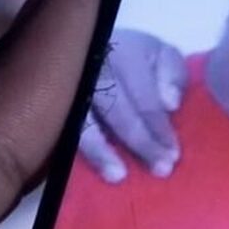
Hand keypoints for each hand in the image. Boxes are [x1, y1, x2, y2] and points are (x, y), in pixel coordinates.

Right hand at [80, 29, 185, 181]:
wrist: (92, 51)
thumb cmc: (135, 59)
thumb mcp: (160, 56)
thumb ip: (173, 74)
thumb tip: (170, 104)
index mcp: (124, 52)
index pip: (143, 96)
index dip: (159, 127)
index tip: (173, 155)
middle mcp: (94, 66)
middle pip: (116, 109)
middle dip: (139, 142)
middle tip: (160, 170)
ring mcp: (69, 84)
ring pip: (83, 121)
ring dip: (100, 151)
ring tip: (117, 176)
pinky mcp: (54, 102)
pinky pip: (65, 130)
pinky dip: (81, 151)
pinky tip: (94, 169)